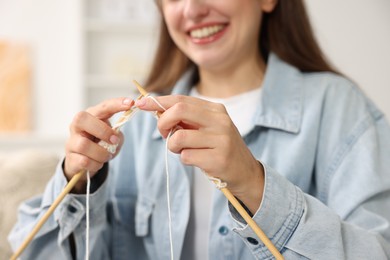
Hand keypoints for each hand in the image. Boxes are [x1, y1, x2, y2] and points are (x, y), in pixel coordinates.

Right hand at [64, 97, 133, 192]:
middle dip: (103, 131)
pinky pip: (84, 161)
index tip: (131, 103)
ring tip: (106, 156)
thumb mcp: (113, 138)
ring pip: (84, 145)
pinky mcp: (70, 157)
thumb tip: (115, 137)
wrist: (84, 163)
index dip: (116, 104)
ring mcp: (71, 141)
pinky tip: (97, 163)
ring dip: (101, 153)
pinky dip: (96, 164)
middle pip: (83, 119)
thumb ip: (117, 135)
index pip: (103, 107)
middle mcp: (78, 125)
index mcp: (91, 116)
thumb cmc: (100, 145)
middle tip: (114, 141)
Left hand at [136, 95, 263, 212]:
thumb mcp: (207, 127)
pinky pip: (186, 156)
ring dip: (173, 146)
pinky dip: (184, 159)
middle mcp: (220, 121)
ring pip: (178, 137)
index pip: (181, 100)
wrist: (245, 171)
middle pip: (178, 111)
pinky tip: (197, 160)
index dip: (158, 101)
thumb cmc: (219, 147)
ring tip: (183, 150)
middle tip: (163, 133)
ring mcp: (221, 140)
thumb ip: (187, 118)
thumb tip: (156, 109)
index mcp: (216, 110)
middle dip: (162, 122)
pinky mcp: (218, 159)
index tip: (141, 103)